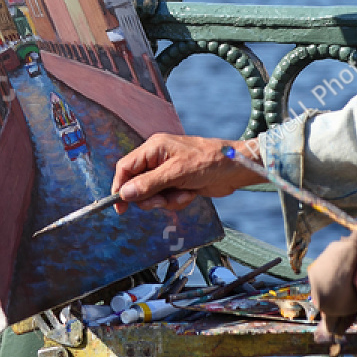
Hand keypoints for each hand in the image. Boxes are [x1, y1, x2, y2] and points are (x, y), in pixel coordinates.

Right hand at [111, 134, 262, 212]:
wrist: (236, 169)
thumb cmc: (208, 162)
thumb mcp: (176, 173)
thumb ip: (149, 184)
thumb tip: (124, 194)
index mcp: (153, 148)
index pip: (125, 168)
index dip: (120, 187)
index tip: (120, 207)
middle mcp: (157, 159)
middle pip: (137, 185)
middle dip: (151, 197)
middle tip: (163, 201)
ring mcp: (168, 172)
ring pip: (153, 195)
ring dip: (167, 200)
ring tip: (184, 194)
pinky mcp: (178, 183)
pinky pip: (167, 198)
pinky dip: (178, 200)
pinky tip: (191, 194)